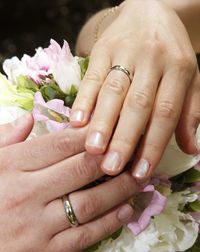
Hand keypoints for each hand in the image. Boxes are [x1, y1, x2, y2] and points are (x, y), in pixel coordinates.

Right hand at [0, 113, 134, 251]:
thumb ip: (3, 140)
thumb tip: (28, 119)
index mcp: (12, 165)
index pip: (61, 143)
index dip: (92, 134)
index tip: (113, 127)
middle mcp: (27, 192)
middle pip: (82, 169)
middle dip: (114, 157)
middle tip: (135, 150)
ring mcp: (37, 224)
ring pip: (89, 203)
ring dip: (119, 190)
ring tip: (138, 179)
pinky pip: (82, 235)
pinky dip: (108, 223)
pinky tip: (125, 212)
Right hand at [71, 0, 199, 180]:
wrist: (150, 10)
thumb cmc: (171, 52)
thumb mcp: (189, 78)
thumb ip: (189, 113)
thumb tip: (191, 149)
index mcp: (179, 69)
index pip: (166, 113)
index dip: (153, 144)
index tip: (140, 172)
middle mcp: (153, 59)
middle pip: (137, 104)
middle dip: (124, 139)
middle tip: (111, 167)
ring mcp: (125, 51)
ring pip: (113, 91)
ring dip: (102, 122)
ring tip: (92, 149)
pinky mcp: (102, 47)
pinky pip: (92, 75)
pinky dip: (84, 99)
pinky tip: (76, 121)